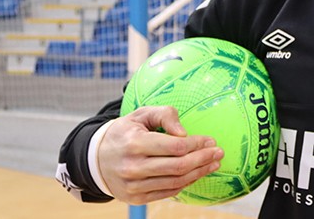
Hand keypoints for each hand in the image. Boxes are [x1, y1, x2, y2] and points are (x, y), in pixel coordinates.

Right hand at [97, 106, 223, 204]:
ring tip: (213, 163)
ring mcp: (133, 186)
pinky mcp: (136, 198)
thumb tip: (184, 132)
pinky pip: (168, 192)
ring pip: (176, 182)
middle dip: (203, 159)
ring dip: (199, 173)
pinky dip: (186, 183)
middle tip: (219, 152)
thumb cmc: (125, 132)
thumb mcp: (140, 115)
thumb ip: (164, 115)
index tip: (210, 140)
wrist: (95, 159)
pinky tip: (197, 173)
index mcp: (134, 143)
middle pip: (178, 166)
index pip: (174, 146)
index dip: (196, 144)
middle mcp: (132, 167)